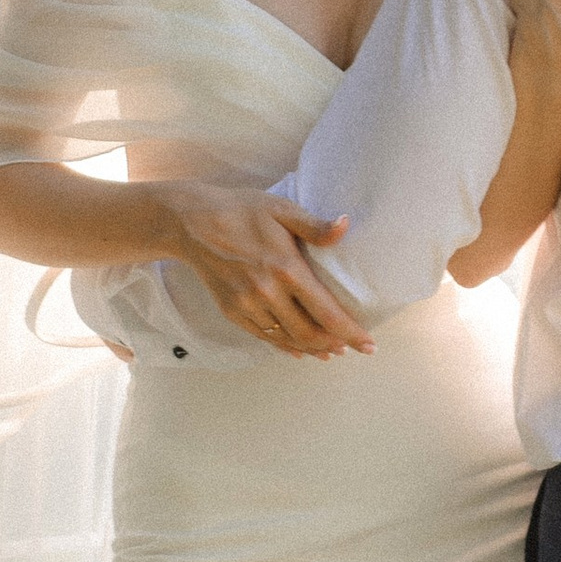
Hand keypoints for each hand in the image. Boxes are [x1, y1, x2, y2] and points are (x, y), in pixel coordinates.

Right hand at [163, 184, 372, 358]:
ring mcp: (247, 305)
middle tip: (351, 348)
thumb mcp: (281, 210)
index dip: (350, 332)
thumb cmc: (241, 210)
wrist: (192, 223)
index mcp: (286, 269)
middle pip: (308, 333)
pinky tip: (297, 350)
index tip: (368, 345)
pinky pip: (263, 337)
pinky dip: (283, 347)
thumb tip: (346, 226)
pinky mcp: (232, 310)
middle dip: (333, 345)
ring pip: (286, 339)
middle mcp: (267, 293)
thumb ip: (315, 226)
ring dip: (310, 349)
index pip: (326, 312)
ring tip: (329, 352)